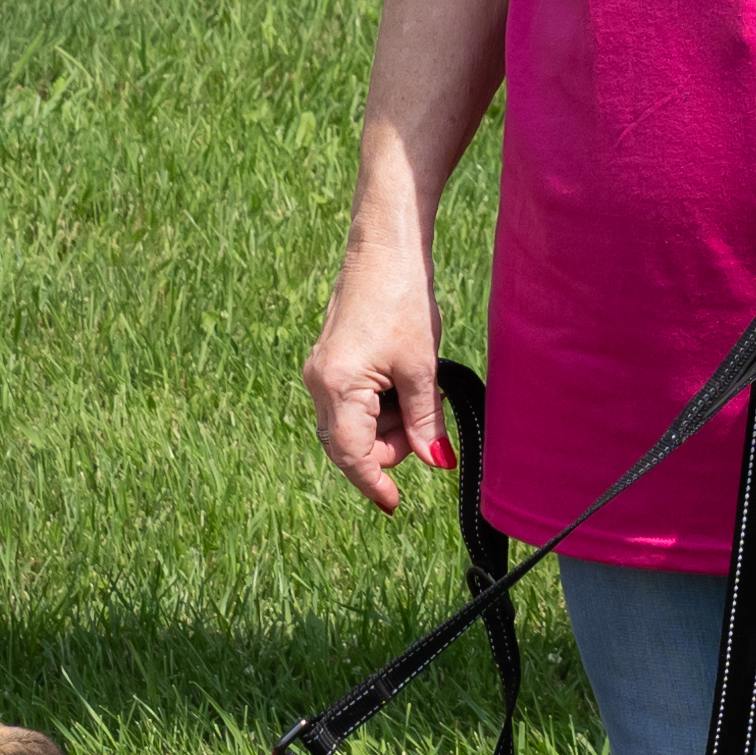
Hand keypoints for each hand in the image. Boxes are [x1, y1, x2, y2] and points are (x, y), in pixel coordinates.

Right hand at [306, 245, 451, 515]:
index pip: (352, 455)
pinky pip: (353, 402)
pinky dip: (382, 404)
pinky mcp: (331, 362)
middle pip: (350, 443)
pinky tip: (406, 381)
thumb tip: (435, 461)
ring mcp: (322, 372)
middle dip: (390, 446)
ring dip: (389, 423)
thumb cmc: (403, 300)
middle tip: (427, 427)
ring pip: (354, 424)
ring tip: (420, 388)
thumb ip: (425, 420)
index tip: (394, 504)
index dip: (374, 483)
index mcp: (337, 386)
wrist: (385, 249)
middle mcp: (320, 383)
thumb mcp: (421, 367)